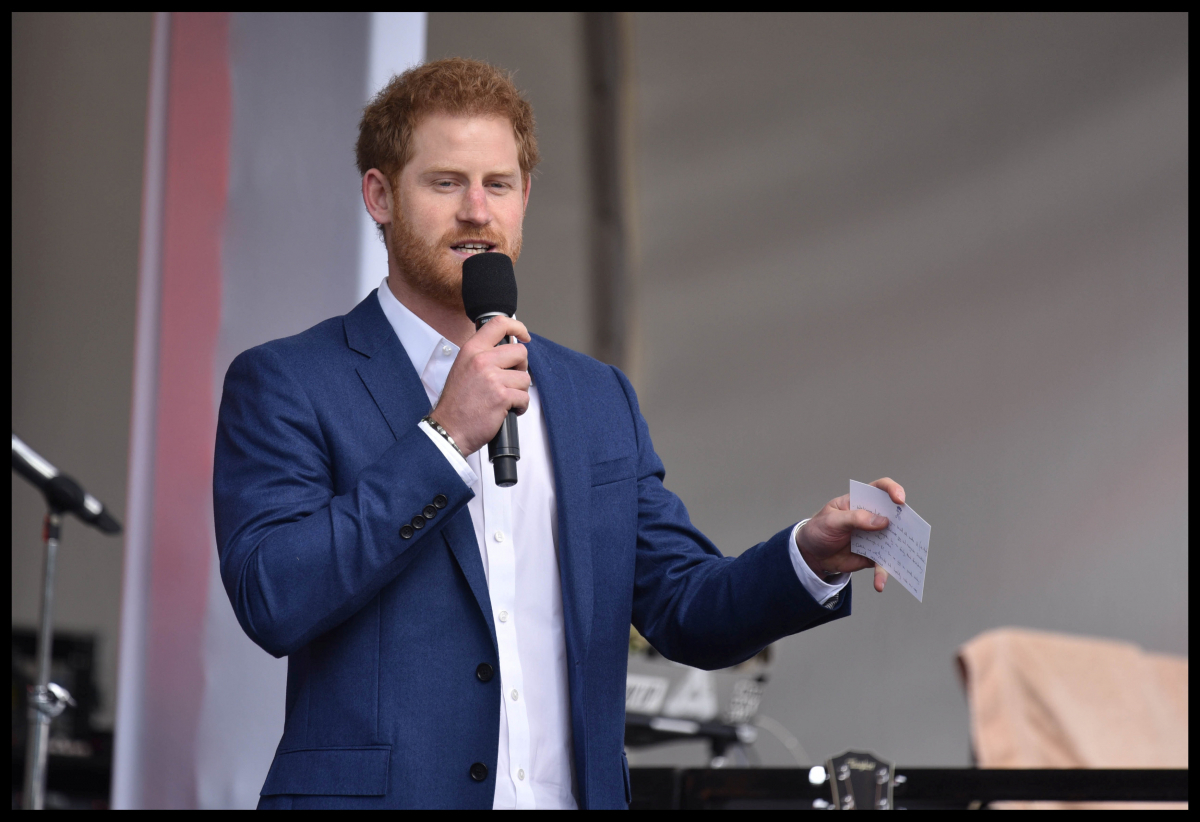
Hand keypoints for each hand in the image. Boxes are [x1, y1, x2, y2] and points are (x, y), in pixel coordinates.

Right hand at [428, 316, 530, 455]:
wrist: (449, 429)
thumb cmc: (456, 403)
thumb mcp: (463, 368)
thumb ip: (482, 356)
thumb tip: (506, 350)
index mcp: (472, 350)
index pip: (499, 324)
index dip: (518, 327)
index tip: (524, 335)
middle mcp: (482, 360)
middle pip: (520, 352)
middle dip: (521, 368)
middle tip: (511, 379)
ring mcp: (492, 378)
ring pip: (525, 378)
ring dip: (519, 391)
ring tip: (504, 398)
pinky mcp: (502, 396)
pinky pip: (525, 397)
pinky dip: (520, 407)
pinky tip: (507, 410)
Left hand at [795, 477, 905, 592]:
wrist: (811, 554)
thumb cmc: (819, 530)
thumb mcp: (832, 520)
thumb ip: (856, 518)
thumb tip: (883, 521)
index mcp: (860, 501)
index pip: (880, 489)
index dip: (893, 490)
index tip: (900, 500)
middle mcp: (872, 517)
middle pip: (894, 516)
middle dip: (904, 524)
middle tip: (907, 534)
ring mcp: (874, 537)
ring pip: (894, 542)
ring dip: (900, 552)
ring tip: (901, 564)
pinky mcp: (873, 555)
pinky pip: (883, 564)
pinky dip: (883, 574)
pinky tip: (879, 584)